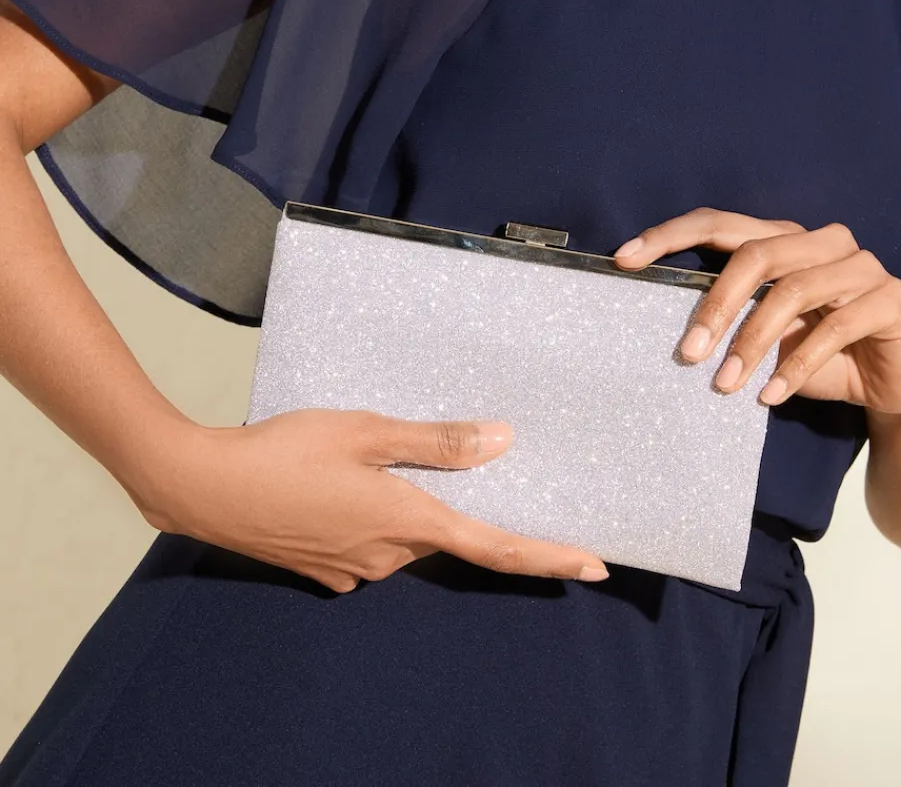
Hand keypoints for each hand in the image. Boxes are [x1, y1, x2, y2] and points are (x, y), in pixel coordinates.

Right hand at [138, 408, 609, 592]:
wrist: (204, 486)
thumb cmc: (286, 450)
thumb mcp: (366, 431)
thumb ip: (436, 441)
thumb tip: (501, 441)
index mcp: (408, 521)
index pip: (497, 546)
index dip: (549, 555)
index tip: (596, 564)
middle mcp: (389, 556)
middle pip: (445, 531)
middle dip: (454, 503)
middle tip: (448, 458)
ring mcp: (355, 568)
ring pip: (404, 533)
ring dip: (405, 503)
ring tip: (366, 459)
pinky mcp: (325, 569)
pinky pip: (369, 542)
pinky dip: (371, 514)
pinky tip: (338, 481)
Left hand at [614, 207, 900, 414]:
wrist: (897, 385)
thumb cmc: (821, 356)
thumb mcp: (768, 338)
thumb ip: (732, 321)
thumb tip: (673, 334)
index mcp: (784, 238)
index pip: (719, 223)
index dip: (670, 235)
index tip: (624, 259)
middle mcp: (822, 241)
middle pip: (755, 254)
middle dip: (715, 305)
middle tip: (686, 354)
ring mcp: (861, 265)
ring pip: (792, 291)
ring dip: (752, 344)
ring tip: (724, 385)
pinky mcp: (892, 298)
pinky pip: (836, 326)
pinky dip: (796, 365)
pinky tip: (770, 395)